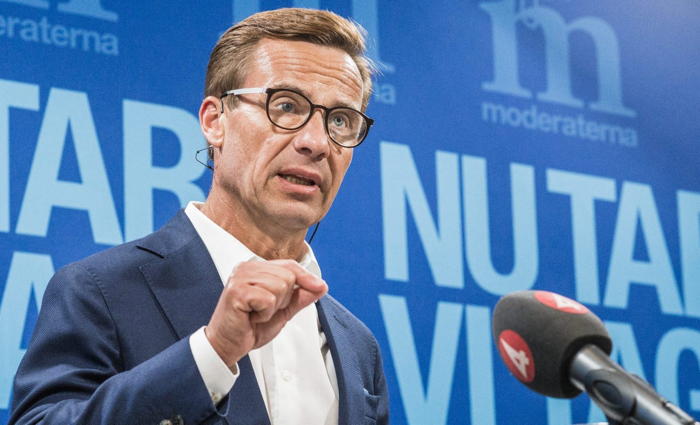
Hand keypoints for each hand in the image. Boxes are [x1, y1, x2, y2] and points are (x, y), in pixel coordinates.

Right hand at [204, 259, 327, 367]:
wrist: (227, 345)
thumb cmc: (249, 327)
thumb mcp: (282, 311)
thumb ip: (299, 297)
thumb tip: (320, 286)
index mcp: (256, 268)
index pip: (289, 265)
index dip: (306, 277)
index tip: (320, 286)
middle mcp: (246, 268)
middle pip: (288, 275)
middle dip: (283, 299)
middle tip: (264, 310)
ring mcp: (240, 278)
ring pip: (280, 286)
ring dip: (273, 307)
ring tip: (257, 313)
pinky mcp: (237, 291)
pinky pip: (268, 299)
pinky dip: (264, 313)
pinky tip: (251, 316)